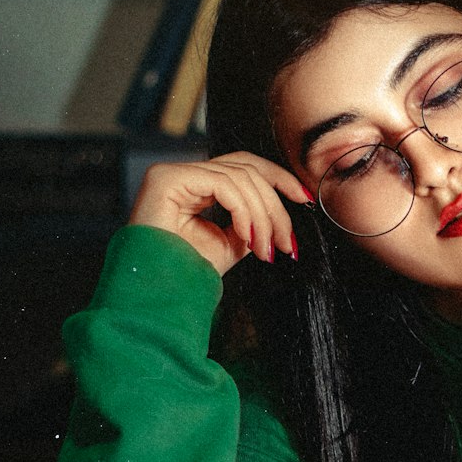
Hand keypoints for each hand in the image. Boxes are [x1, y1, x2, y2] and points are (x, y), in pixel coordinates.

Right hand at [129, 153, 314, 275]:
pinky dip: (244, 212)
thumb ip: (252, 221)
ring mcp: (173, 173)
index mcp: (197, 184)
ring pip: (240, 178)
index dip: (278, 178)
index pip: (245, 166)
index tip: (305, 199)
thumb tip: (282, 210)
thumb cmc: (186, 273)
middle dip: (276, 206)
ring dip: (262, 217)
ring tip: (265, 249)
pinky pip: (223, 185)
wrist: (157, 296)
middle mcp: (184, 173)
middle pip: (247, 170)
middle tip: (286, 243)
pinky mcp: (167, 179)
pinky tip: (247, 238)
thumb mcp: (231, 243)